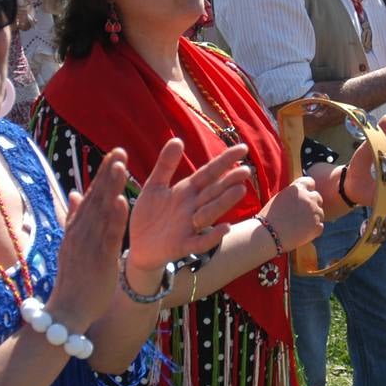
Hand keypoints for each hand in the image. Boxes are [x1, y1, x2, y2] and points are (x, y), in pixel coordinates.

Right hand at [50, 148, 132, 328]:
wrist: (66, 311)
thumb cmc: (73, 280)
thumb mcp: (71, 244)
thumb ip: (74, 217)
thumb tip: (74, 192)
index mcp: (77, 228)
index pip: (91, 195)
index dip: (103, 174)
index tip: (115, 154)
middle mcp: (81, 231)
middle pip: (96, 197)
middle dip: (108, 173)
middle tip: (120, 150)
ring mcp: (89, 244)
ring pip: (102, 211)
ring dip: (111, 187)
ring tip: (121, 165)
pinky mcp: (100, 259)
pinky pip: (108, 236)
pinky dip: (115, 218)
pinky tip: (122, 201)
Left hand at [128, 139, 251, 272]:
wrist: (138, 247)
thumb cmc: (149, 215)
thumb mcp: (154, 186)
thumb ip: (165, 165)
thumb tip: (178, 139)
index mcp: (187, 191)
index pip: (209, 173)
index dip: (224, 161)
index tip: (243, 148)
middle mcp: (193, 207)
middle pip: (214, 191)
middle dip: (230, 181)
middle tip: (246, 170)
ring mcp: (190, 227)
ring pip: (210, 212)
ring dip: (225, 202)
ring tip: (240, 190)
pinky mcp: (183, 246)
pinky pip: (200, 242)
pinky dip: (212, 236)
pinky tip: (225, 228)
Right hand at [260, 176, 323, 251]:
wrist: (267, 234)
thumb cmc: (269, 217)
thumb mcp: (280, 197)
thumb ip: (294, 194)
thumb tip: (302, 195)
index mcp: (298, 188)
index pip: (310, 182)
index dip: (307, 189)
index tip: (303, 197)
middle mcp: (309, 197)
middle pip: (318, 197)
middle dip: (312, 204)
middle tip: (301, 214)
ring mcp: (314, 212)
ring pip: (320, 213)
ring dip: (313, 218)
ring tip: (298, 225)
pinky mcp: (317, 226)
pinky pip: (319, 226)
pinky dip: (313, 230)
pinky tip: (301, 232)